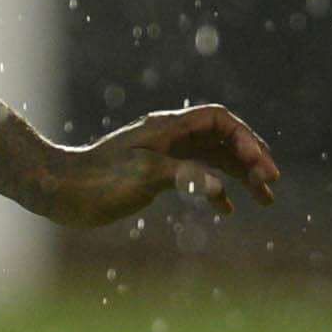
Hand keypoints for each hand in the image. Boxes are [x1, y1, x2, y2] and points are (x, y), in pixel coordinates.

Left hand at [32, 104, 281, 228]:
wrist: (60, 192)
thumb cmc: (97, 180)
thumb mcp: (143, 176)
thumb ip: (183, 177)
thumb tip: (218, 188)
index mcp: (168, 128)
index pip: (220, 120)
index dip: (245, 139)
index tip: (261, 167)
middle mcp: (170, 137)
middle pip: (222, 140)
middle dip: (250, 159)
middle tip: (272, 185)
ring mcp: (164, 155)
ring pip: (213, 160)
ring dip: (240, 177)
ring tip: (267, 199)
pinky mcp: (156, 175)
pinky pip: (196, 176)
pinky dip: (215, 190)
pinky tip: (228, 210)